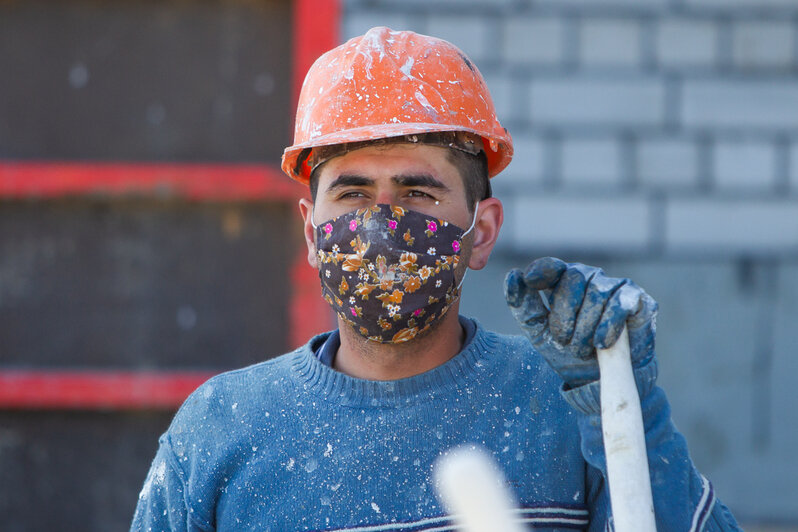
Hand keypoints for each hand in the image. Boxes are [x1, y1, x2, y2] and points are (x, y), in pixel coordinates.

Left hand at [504, 257, 656, 387]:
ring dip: (585, 327)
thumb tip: (513, 275)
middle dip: (565, 314)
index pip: (551, 266)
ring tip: (584, 349)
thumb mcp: (538, 330)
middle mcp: (590, 277)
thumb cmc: (567, 350)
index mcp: (562, 281)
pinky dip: (608, 324)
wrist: (601, 380)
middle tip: (565, 341)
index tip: (531, 280)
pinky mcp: (638, 301)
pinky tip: (602, 343)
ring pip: (597, 292)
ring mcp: (616, 286)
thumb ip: (523, 304)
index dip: (541, 270)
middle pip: (573, 278)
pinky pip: (621, 303)